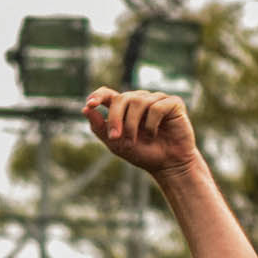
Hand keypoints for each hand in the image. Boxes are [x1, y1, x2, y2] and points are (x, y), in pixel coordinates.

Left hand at [84, 87, 200, 179]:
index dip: (98, 95)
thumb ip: (100, 128)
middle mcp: (140, 99)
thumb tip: (85, 110)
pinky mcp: (173, 103)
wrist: (168, 165)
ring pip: (138, 101)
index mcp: (125, 107)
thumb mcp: (116, 144)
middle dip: (115, 118)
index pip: (107, 93)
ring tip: (135, 141)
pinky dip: (152, 124)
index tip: (90, 104)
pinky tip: (155, 135)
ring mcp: (157, 99)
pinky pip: (157, 107)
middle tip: (115, 137)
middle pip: (121, 98)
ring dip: (133, 124)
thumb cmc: (143, 154)